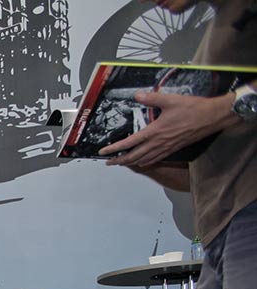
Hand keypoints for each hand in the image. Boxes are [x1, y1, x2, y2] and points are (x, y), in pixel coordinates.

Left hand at [100, 91, 235, 167]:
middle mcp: (159, 143)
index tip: (103, 152)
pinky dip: (145, 162)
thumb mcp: (170, 100)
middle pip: (134, 157)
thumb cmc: (194, 109)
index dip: (114, 149)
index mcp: (155, 131)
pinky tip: (142, 161)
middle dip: (119, 161)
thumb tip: (137, 96)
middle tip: (108, 162)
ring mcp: (167, 148)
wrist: (213, 117)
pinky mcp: (174, 149)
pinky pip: (155, 159)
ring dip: (131, 163)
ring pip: (144, 160)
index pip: (129, 143)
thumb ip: (152, 98)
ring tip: (121, 163)